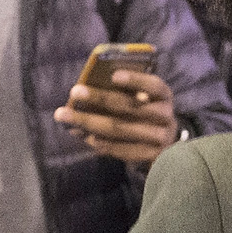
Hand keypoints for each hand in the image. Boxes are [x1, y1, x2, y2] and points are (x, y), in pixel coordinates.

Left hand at [55, 68, 179, 165]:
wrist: (167, 144)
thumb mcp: (144, 98)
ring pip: (119, 129)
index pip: (153, 85)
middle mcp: (165, 116)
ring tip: (64, 116)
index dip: (135, 80)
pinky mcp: (150, 157)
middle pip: (130, 107)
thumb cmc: (147, 113)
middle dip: (99, 99)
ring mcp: (159, 138)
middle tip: (75, 92)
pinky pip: (120, 149)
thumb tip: (89, 87)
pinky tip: (82, 135)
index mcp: (164, 96)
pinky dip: (98, 142)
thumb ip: (126, 92)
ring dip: (89, 122)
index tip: (113, 75)